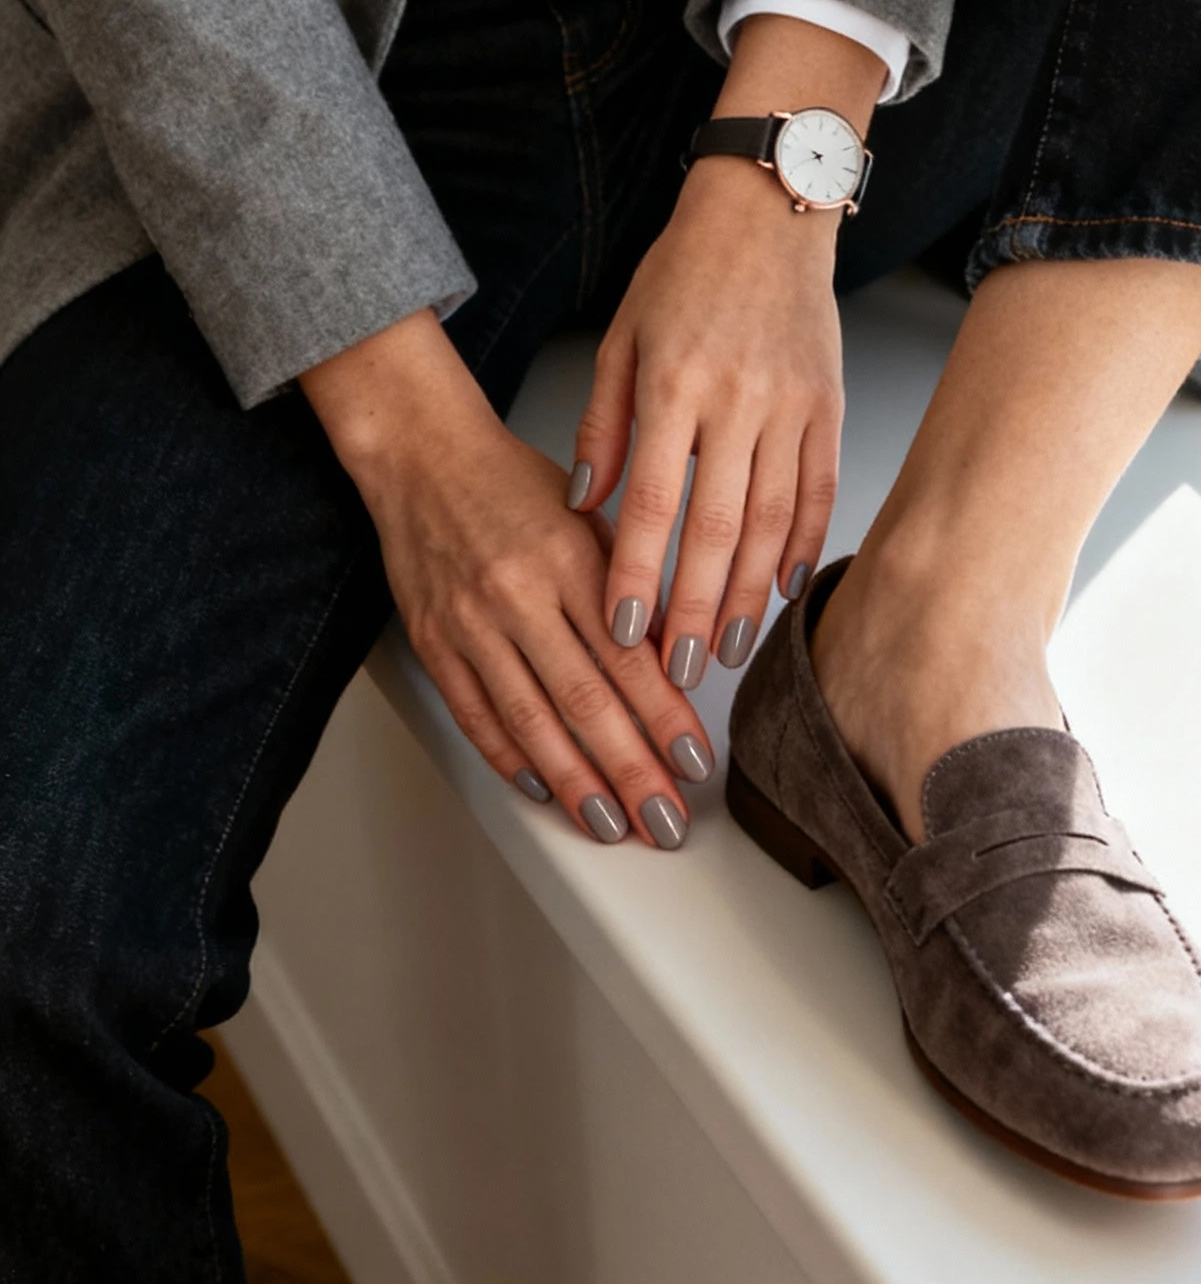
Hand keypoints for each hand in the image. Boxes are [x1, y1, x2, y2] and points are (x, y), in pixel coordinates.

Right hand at [301, 311, 711, 845]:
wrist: (421, 456)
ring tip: (615, 826)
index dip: (664, 717)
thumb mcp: (587, 517)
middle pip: (585, 701)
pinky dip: (510, 759)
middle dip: (632, 771)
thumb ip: (626, 586)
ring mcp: (470, 624)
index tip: (695, 761)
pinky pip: (475, 716)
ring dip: (577, 784)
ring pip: (530, 722)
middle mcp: (519, 595)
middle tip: (667, 820)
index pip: (627, 655)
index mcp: (569, 558)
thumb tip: (670, 663)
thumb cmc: (512, 482)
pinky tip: (545, 790)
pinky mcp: (433, 643)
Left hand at [569, 13, 883, 685]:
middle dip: (694, 608)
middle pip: (717, 527)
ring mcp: (791, 404)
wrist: (767, 211)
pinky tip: (782, 591)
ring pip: (772, 521)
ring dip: (749, 595)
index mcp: (674, 382)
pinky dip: (803, 547)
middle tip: (678, 670)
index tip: (624, 633)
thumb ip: (603, 420)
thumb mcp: (622, 334)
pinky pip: (819, 490)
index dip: (638, 573)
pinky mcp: (830, 404)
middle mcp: (737, 399)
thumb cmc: (685, 270)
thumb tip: (584, 503)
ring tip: (726, 650)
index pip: (652, 501)